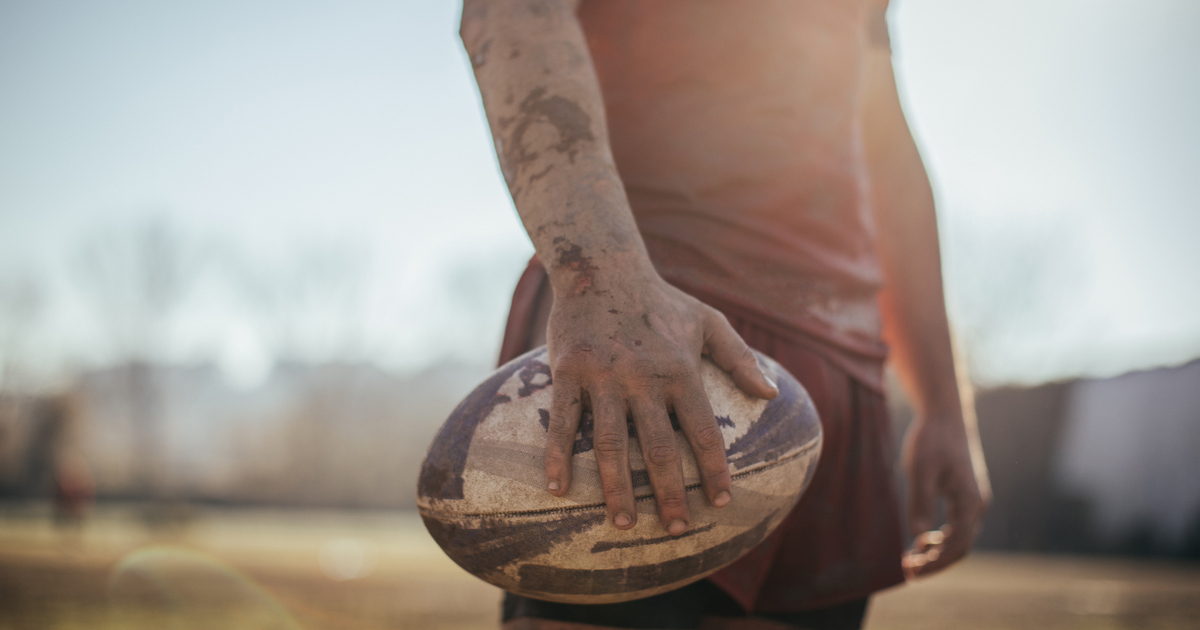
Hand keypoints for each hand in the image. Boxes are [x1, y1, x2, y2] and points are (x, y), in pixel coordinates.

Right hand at [543, 275, 777, 533]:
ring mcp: (602, 377)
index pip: (703, 431)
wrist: (600, 266)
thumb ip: (740, 358)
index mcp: (680, 370)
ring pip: (609, 445)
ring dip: (617, 489)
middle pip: (657, 449)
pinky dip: (558, 457)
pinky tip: (559, 490)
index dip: (715, 471)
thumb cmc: (660, 299)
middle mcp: (642, 378)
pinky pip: (562, 422)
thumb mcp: (709, 320)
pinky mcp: (567, 372)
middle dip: (670, 494)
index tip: (723, 503)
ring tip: (623, 525)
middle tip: (676, 531)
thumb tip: (774, 395)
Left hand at [900, 414, 989, 577]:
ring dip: (938, 553)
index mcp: (970, 501)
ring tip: (911, 559)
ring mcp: (974, 500)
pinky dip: (942, 539)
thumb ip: (920, 503)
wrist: (945, 414)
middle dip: (936, 563)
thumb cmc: (931, 439)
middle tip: (908, 571)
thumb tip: (918, 538)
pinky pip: (958, 526)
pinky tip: (922, 540)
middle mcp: (977, 504)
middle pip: (961, 547)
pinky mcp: (965, 495)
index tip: (911, 571)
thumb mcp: (920, 471)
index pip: (957, 546)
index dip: (935, 564)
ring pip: (961, 538)